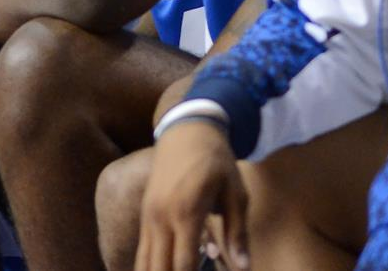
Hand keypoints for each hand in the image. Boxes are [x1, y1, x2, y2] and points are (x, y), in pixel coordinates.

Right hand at [137, 119, 249, 270]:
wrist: (186, 130)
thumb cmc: (216, 161)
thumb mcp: (236, 193)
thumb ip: (238, 233)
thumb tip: (244, 267)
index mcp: (186, 212)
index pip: (184, 263)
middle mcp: (161, 217)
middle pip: (158, 267)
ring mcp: (149, 215)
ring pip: (144, 261)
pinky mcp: (145, 213)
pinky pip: (142, 249)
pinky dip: (149, 266)